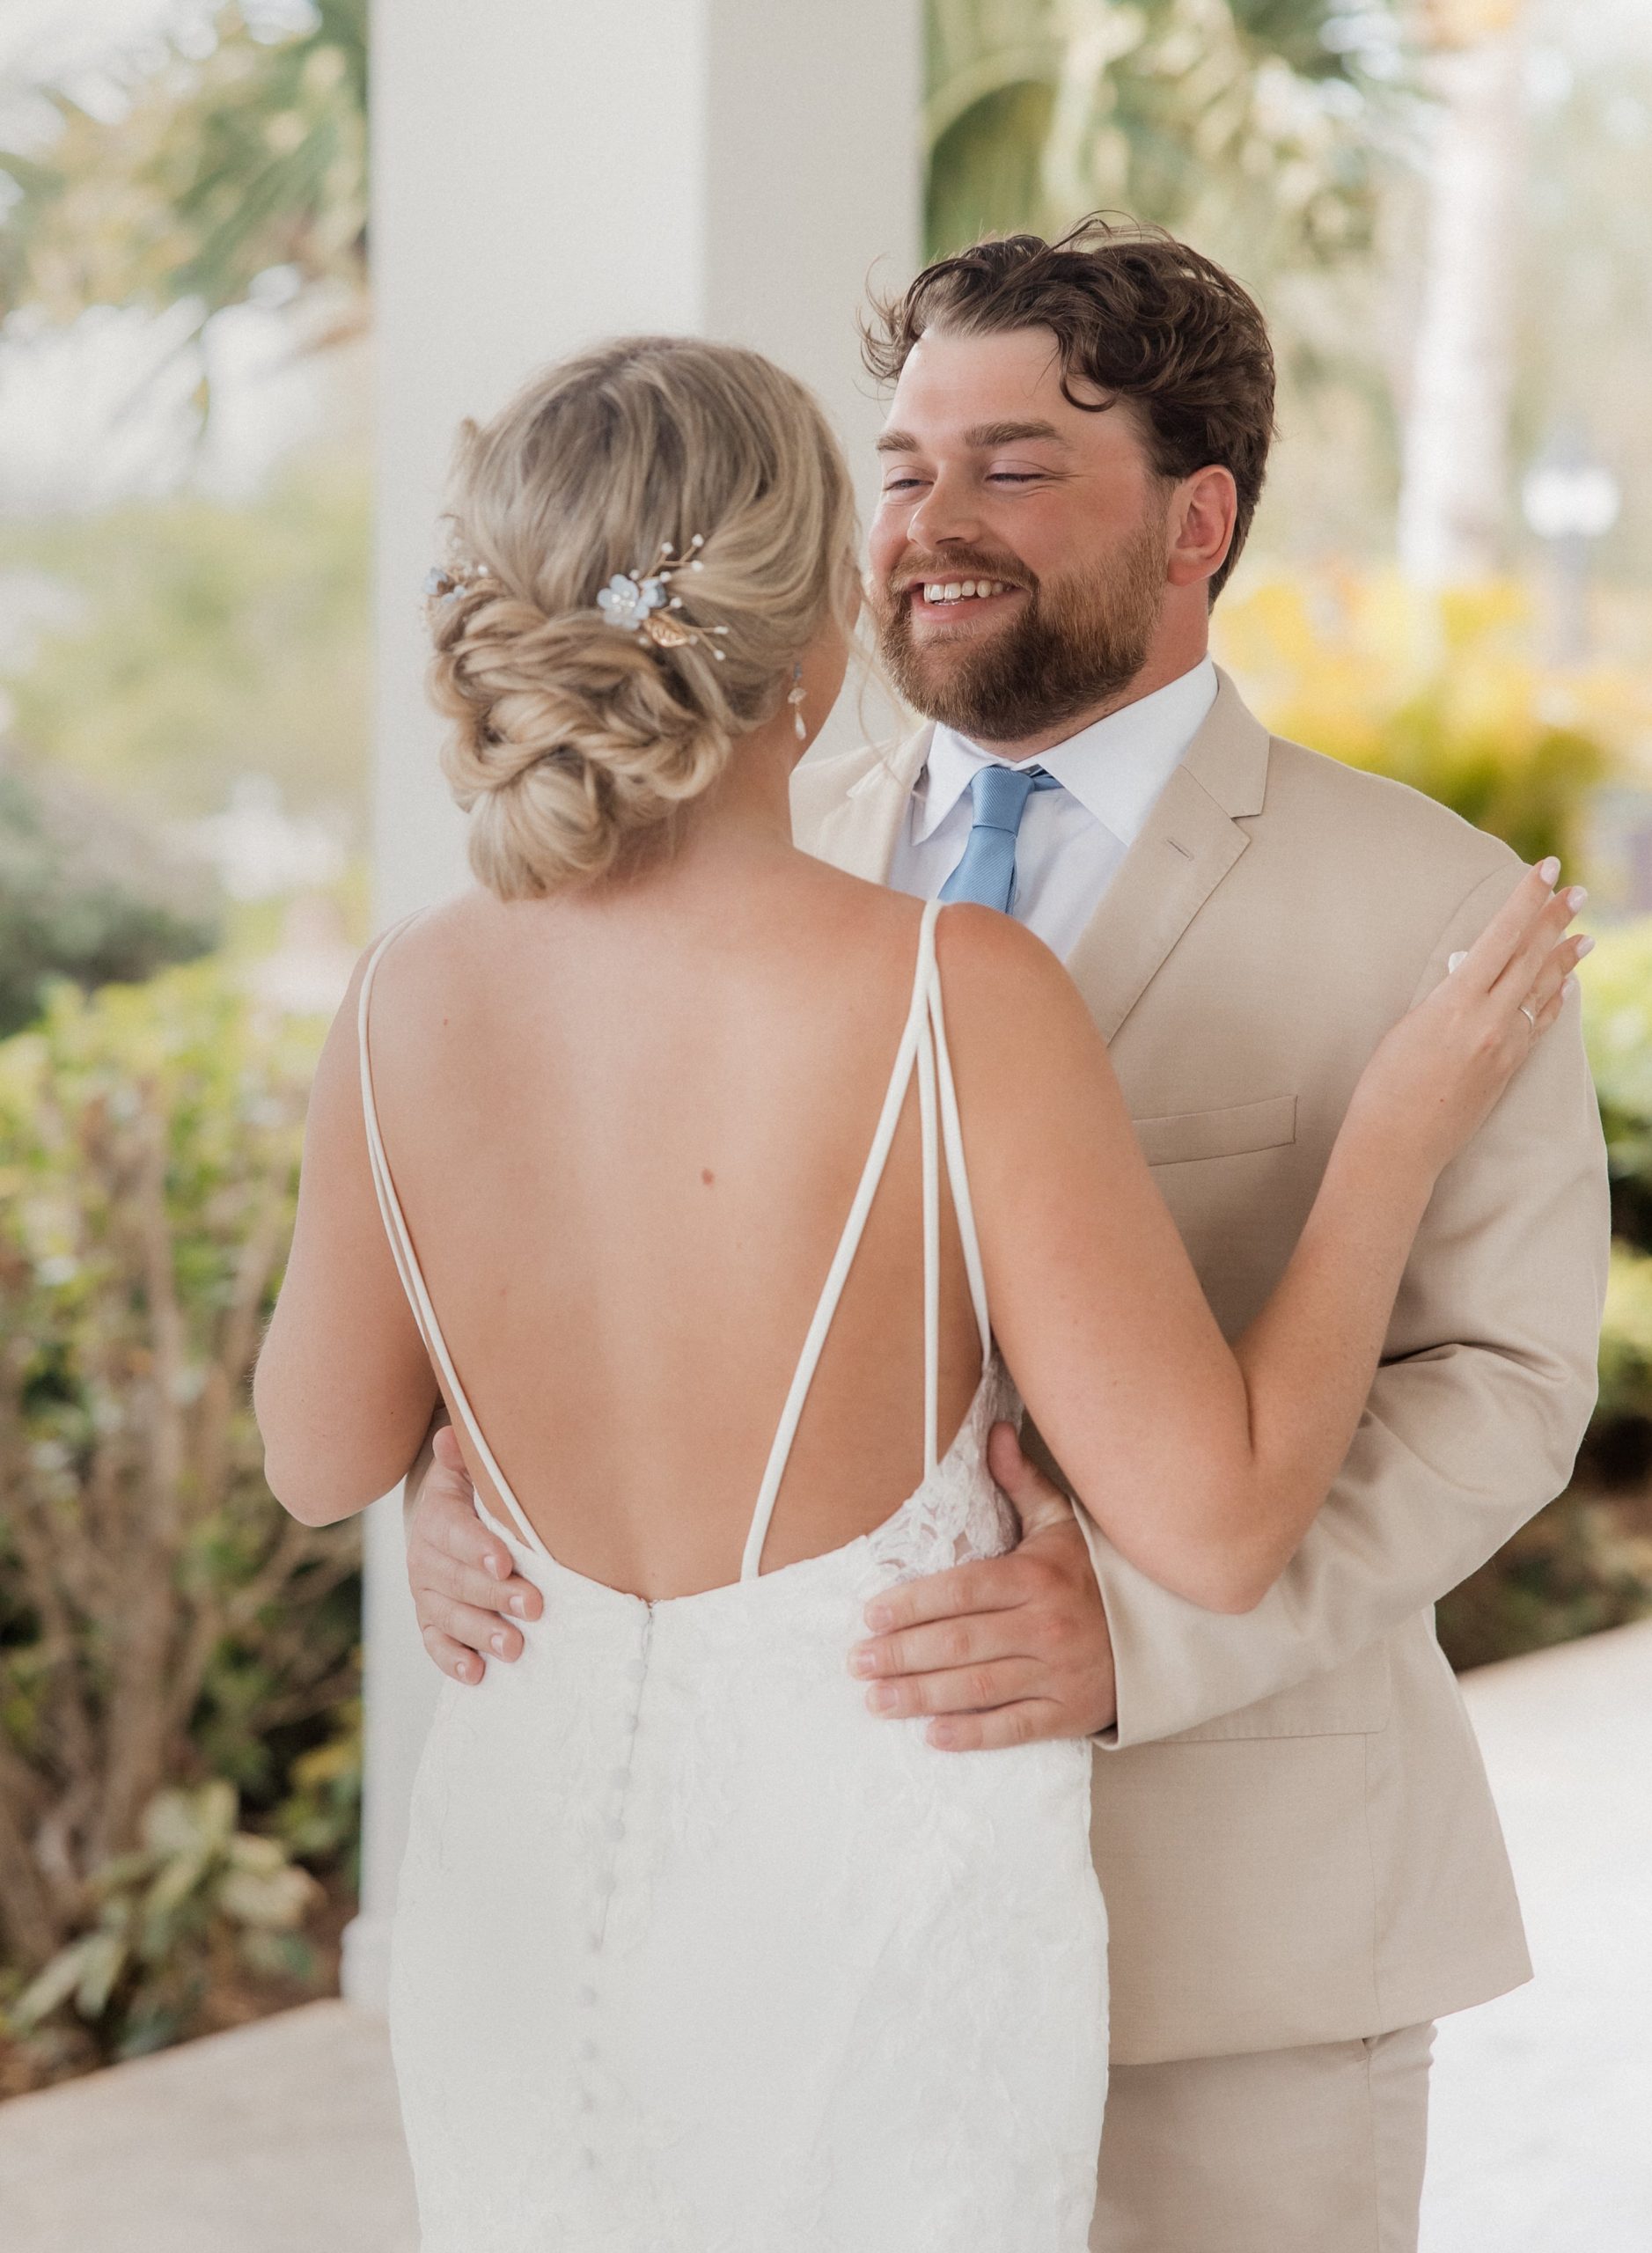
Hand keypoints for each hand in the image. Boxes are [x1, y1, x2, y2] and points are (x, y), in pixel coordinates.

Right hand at [406, 1424, 541, 1681]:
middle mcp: (424, 1559)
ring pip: (448, 1616)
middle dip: (495, 1595)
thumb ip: (466, 1458)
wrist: (448, 1522)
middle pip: (456, 1581)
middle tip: (534, 1606)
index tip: (505, 1559)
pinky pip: (435, 1644)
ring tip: (515, 1646)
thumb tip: (450, 1436)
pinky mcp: (430, 1622)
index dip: (477, 1547)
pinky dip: (453, 1660)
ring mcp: (426, 1594)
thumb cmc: (474, 1494)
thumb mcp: (470, 1470)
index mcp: (437, 1518)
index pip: (453, 1532)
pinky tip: (476, 1674)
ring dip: (480, 1632)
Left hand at [847, 1422, 1116, 1749]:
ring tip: (876, 1700)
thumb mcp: (1062, 1523)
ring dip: (921, 1695)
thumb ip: (1021, 1482)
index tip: (871, 1615)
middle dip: (902, 1653)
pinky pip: (1014, 1727)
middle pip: (960, 1642)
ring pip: (978, 1687)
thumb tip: (993, 1431)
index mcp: (1035, 1577)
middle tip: (857, 1662)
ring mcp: (1057, 1673)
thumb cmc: (1096, 1575)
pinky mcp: (1068, 1714)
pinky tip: (932, 1734)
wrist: (1162, 1630)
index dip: (913, 1604)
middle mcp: (1044, 1626)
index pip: (962, 1590)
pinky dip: (972, 1734)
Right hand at [1348, 858, 1589, 1178]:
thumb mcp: (1407, 1026)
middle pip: (1531, 957)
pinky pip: (1539, 1023)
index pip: (1501, 936)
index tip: (1544, 869)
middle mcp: (1489, 1021)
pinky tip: (1566, 984)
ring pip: (1542, 990)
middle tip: (1576, 891)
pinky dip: (1554, 999)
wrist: (1397, 1144)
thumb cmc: (1384, 1085)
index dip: (1525, 898)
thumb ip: (1444, 997)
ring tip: (1585, 933)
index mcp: (1455, 1003)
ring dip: (1564, 958)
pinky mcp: (1509, 1069)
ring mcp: (1504, 1047)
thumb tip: (1469, 975)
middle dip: (1555, 920)